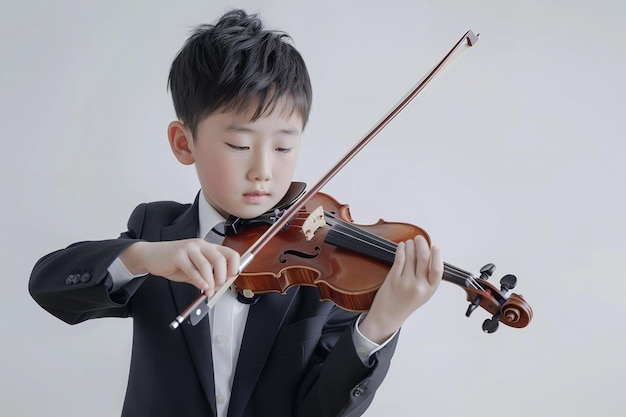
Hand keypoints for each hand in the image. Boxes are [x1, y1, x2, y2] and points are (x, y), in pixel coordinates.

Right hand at [119, 239, 239, 295]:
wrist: (152, 255)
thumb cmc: (174, 262)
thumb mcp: (194, 269)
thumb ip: (206, 276)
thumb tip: (218, 288)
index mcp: (208, 247)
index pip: (230, 253)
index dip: (234, 266)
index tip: (231, 278)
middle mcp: (201, 245)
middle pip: (220, 259)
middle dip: (222, 276)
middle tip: (219, 286)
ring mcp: (189, 249)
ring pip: (207, 265)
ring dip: (210, 282)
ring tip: (209, 291)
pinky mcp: (178, 255)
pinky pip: (192, 269)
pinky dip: (199, 280)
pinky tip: (201, 287)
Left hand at [359, 235, 442, 342]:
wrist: (387, 317)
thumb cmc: (405, 304)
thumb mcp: (423, 294)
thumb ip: (427, 278)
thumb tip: (429, 255)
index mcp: (429, 290)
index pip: (438, 269)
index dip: (437, 255)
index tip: (435, 247)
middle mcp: (419, 286)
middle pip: (424, 258)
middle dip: (422, 244)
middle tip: (420, 238)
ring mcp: (405, 282)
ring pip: (411, 256)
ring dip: (411, 245)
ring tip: (410, 242)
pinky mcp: (393, 279)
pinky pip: (399, 259)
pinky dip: (401, 249)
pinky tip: (401, 246)